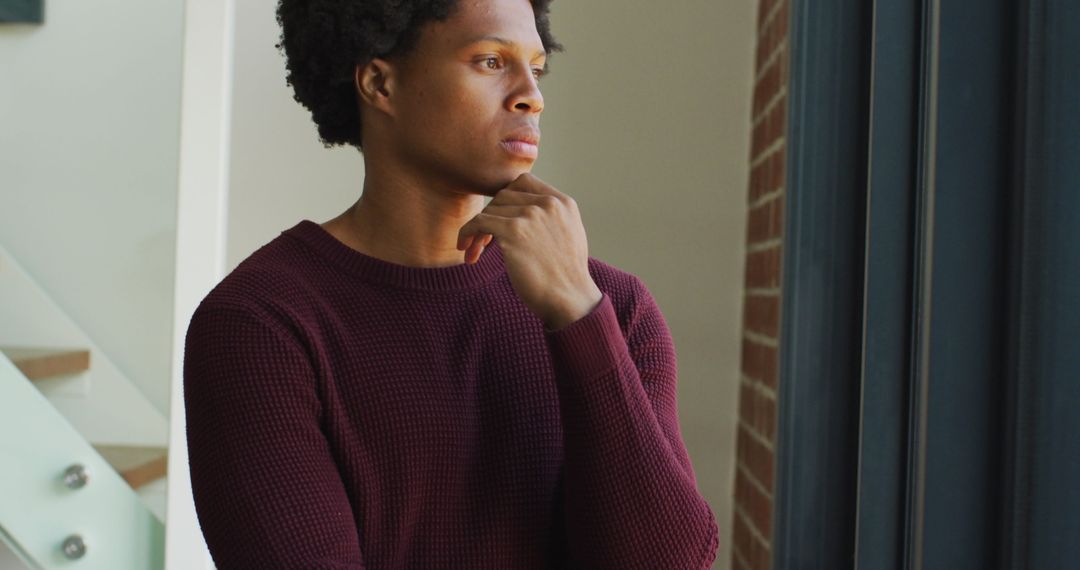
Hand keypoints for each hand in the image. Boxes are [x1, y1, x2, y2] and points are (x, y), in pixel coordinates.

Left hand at [457, 173, 602, 329]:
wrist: (571, 299)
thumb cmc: (566, 276)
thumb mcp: (569, 234)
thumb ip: (551, 217)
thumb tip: (525, 209)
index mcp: (563, 202)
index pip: (524, 182)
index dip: (506, 199)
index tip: (499, 219)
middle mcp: (548, 203)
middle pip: (503, 195)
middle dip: (491, 215)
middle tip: (485, 239)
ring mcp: (531, 215)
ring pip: (490, 209)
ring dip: (478, 229)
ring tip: (476, 250)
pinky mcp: (514, 231)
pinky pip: (479, 222)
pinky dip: (467, 233)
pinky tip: (466, 249)